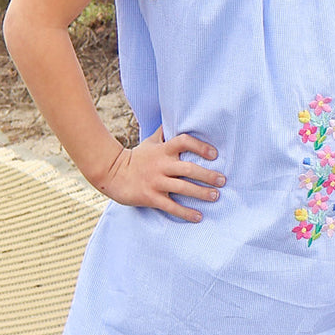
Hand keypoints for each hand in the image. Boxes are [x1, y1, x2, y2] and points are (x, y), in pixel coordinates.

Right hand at [96, 127, 223, 222]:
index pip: (184, 142)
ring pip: (183, 188)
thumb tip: (175, 117)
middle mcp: (161, 165)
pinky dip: (186, 212)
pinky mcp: (150, 197)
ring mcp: (156, 182)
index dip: (200, 146)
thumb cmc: (136, 157)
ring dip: (202, 193)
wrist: (112, 173)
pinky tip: (199, 217)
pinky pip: (171, 206)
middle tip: (223, 180)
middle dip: (208, 175)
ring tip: (216, 196)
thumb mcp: (150, 142)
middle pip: (188, 169)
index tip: (214, 154)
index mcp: (163, 150)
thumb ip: (164, 133)